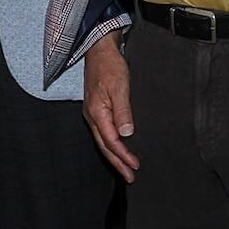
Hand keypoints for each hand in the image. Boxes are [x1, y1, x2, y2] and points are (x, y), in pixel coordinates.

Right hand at [83, 32, 137, 182]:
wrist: (99, 50)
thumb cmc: (110, 66)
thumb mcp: (119, 87)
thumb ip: (123, 111)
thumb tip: (127, 134)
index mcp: (97, 112)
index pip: (111, 141)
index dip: (123, 155)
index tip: (135, 166)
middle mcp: (92, 116)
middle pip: (105, 146)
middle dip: (118, 163)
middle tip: (130, 177)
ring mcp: (93, 114)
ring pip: (103, 142)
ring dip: (114, 157)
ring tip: (126, 169)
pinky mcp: (96, 110)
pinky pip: (103, 134)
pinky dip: (111, 146)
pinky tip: (118, 149)